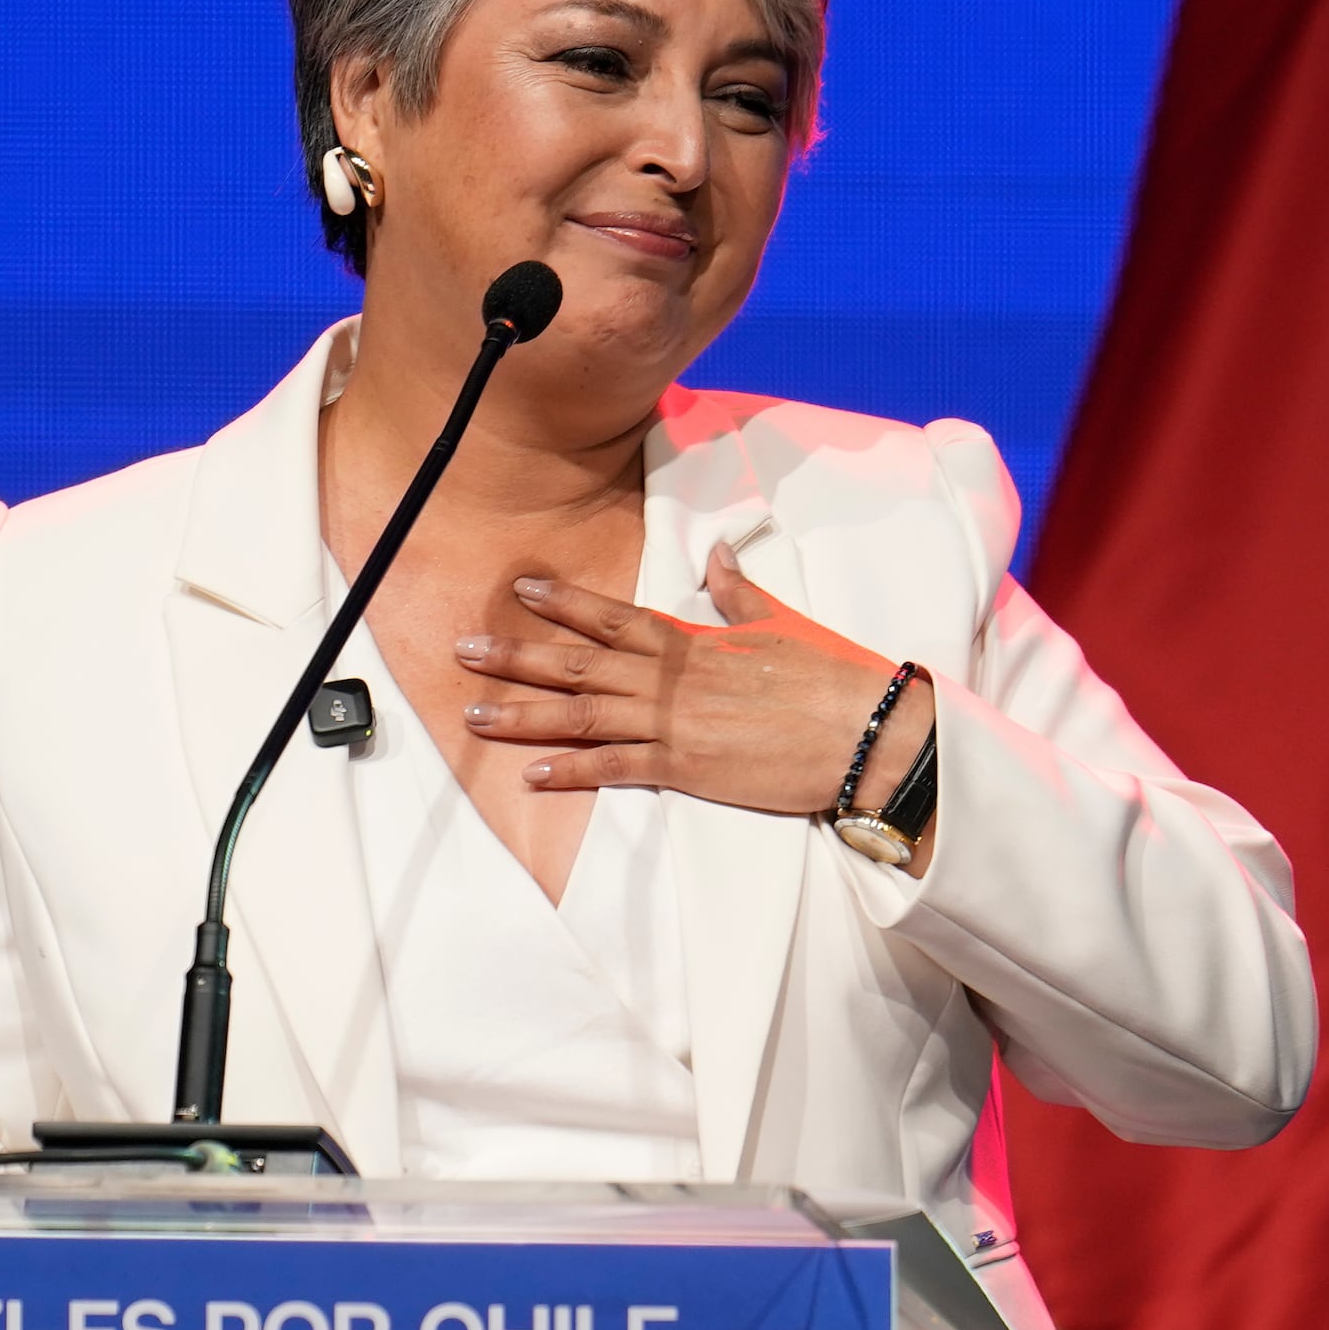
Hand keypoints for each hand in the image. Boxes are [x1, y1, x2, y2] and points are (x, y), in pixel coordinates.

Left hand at [455, 542, 938, 866]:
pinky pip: (616, 769)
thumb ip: (737, 593)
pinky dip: (572, 772)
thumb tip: (717, 555)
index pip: (614, 616)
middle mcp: (672, 679)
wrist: (864, 733)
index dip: (564, 602)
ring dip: (525, 715)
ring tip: (474, 715)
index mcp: (692, 641)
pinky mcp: (686, 769)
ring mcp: (675, 724)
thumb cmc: (829, 677)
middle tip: (464, 649)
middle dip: (518, 656)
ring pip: (582, 716)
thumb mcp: (779, 623)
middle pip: (579, 664)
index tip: (521, 589)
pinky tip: (532, 775)